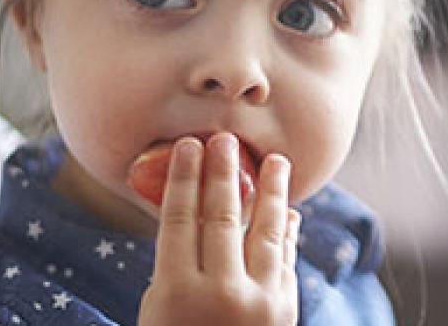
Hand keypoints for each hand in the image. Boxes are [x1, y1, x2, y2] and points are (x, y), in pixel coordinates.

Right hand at [138, 133, 300, 325]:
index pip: (180, 220)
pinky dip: (287, 234)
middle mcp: (219, 293)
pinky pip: (285, 260)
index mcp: (176, 291)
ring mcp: (258, 302)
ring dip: (272, 193)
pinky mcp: (284, 311)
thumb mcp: (159, 311)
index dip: (185, 179)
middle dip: (223, 173)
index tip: (189, 146)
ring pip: (266, 233)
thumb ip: (179, 266)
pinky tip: (287, 212)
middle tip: (225, 138)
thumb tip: (203, 216)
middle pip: (221, 217)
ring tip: (277, 161)